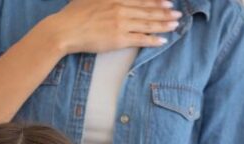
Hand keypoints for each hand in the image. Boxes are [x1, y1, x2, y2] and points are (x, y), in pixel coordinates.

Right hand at [42, 0, 180, 54]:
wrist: (65, 30)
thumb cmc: (73, 14)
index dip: (157, 1)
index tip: (168, 2)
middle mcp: (120, 8)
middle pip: (148, 10)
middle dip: (165, 12)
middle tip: (178, 14)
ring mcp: (120, 24)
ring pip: (147, 24)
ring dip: (163, 25)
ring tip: (175, 25)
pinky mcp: (118, 39)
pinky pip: (140, 39)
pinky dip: (152, 40)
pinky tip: (162, 40)